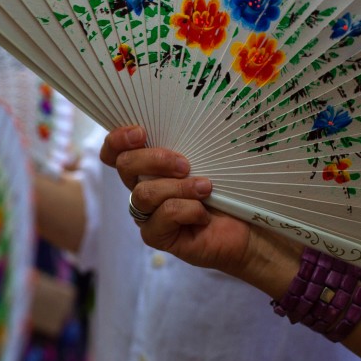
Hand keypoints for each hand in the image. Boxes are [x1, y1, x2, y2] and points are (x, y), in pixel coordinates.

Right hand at [99, 125, 265, 276]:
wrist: (245, 229)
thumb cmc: (226, 190)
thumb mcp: (206, 160)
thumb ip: (186, 146)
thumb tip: (182, 125)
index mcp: (148, 168)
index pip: (115, 152)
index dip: (117, 140)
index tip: (141, 132)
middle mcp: (142, 189)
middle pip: (126, 166)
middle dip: (155, 159)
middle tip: (185, 164)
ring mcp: (146, 214)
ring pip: (145, 193)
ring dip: (180, 187)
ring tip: (205, 188)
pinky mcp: (155, 236)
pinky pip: (163, 215)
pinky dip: (189, 210)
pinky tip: (204, 215)